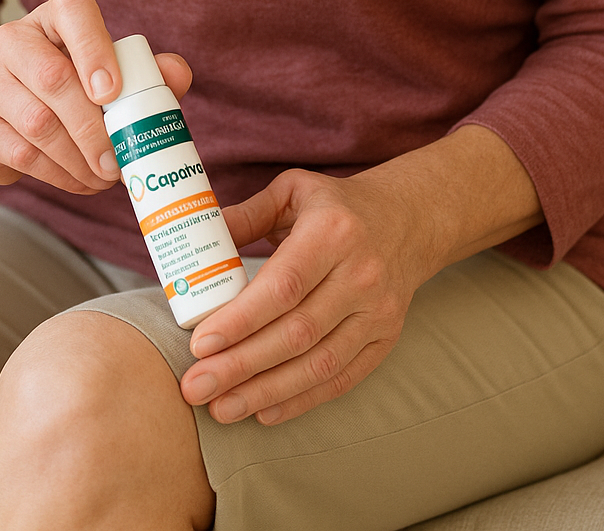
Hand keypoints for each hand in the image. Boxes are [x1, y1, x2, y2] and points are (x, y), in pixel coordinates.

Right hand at [0, 0, 191, 195]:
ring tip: (105, 177)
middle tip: (119, 162)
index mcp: (53, 17)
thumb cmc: (69, 87)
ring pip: (37, 122)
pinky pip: (20, 153)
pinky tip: (79, 180)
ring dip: (79, 159)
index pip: (72, 10)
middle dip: (93, 127)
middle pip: (53, 77)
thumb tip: (176, 75)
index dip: (94, 48)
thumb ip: (146, 71)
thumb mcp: (106, 71)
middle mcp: (12, 39)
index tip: (113, 92)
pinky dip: (58, 174)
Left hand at [178, 128, 542, 426]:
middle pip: (296, 333)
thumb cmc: (335, 206)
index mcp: (333, 231)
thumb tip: (196, 238)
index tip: (200, 344)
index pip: (284, 285)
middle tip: (195, 387)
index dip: (241, 319)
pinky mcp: (385, 338)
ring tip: (220, 409)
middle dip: (241, 366)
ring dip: (266, 392)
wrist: (408, 219)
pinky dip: (302, 400)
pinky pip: (343, 378)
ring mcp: (378, 310)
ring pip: (319, 363)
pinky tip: (264, 412)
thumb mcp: (292, 191)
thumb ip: (246, 215)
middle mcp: (361, 273)